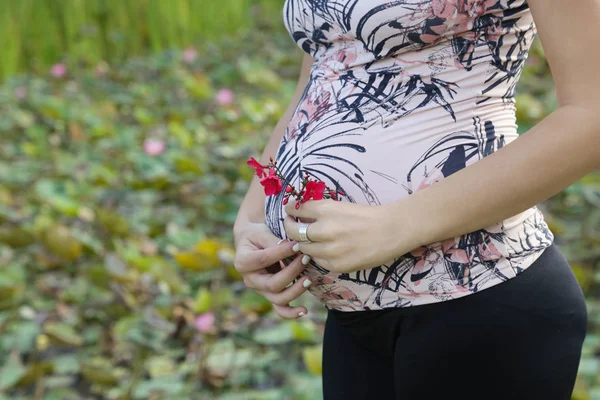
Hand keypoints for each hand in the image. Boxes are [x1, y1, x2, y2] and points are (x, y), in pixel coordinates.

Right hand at [233, 221, 313, 318]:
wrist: (252, 242)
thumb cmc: (257, 235)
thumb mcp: (261, 233)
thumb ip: (273, 241)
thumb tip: (293, 248)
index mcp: (243, 262)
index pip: (264, 260)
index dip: (282, 253)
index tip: (297, 245)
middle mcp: (250, 280)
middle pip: (272, 284)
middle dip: (292, 272)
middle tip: (306, 258)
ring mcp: (261, 290)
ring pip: (278, 299)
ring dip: (296, 290)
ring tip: (309, 278)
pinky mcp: (270, 294)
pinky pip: (280, 309)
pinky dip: (291, 313)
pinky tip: (304, 311)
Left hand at [283, 199, 417, 273]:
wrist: (393, 230)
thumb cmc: (368, 216)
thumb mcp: (342, 206)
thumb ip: (320, 211)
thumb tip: (299, 214)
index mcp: (327, 209)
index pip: (297, 209)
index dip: (290, 210)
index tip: (290, 211)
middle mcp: (325, 229)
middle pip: (294, 232)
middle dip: (290, 228)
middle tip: (291, 226)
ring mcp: (331, 249)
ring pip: (304, 249)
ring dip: (304, 244)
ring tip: (309, 240)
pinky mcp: (337, 265)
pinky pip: (318, 261)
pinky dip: (318, 256)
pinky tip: (325, 250)